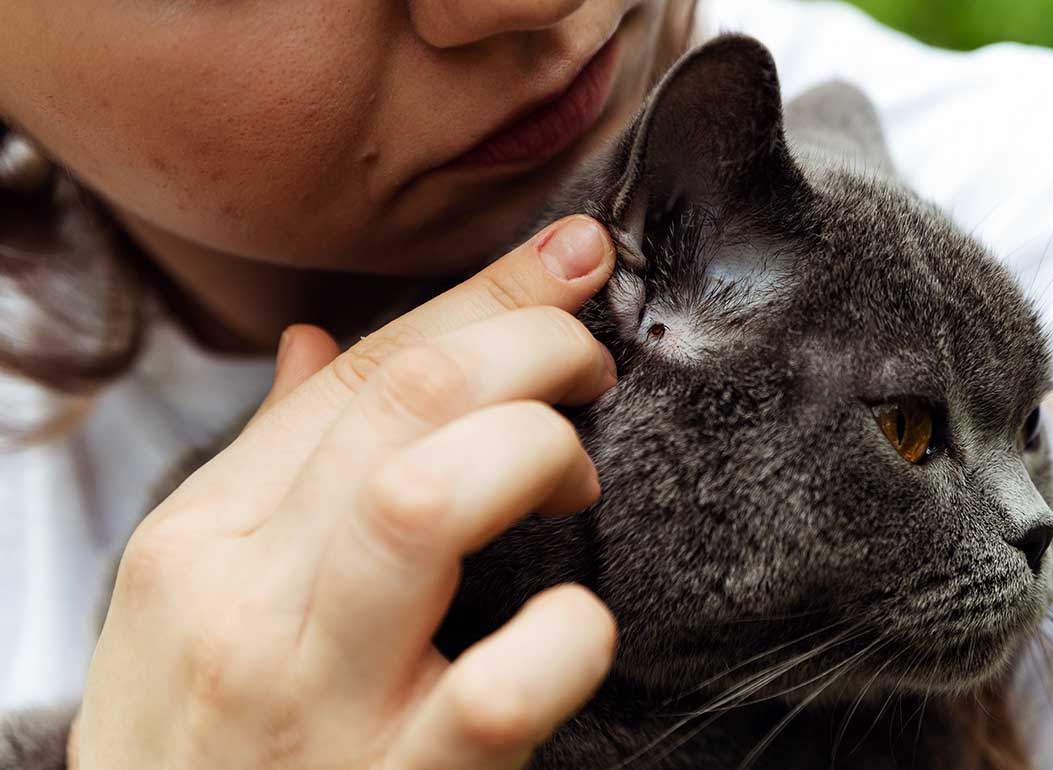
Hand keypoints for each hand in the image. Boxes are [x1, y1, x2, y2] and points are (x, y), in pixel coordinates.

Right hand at [75, 215, 618, 769]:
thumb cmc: (191, 746)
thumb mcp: (181, 601)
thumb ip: (265, 464)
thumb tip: (320, 347)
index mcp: (201, 538)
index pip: (360, 368)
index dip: (484, 297)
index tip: (566, 260)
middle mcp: (251, 604)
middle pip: (406, 403)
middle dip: (528, 344)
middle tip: (584, 362)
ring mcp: (323, 700)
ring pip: (431, 501)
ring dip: (536, 450)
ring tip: (571, 477)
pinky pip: (502, 685)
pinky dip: (566, 632)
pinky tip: (572, 621)